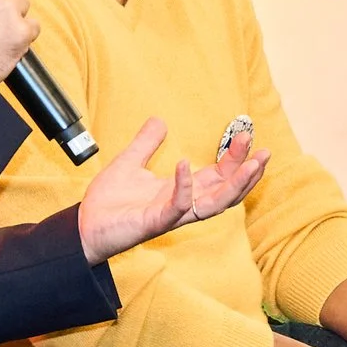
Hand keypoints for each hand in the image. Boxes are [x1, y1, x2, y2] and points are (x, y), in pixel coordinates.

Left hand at [76, 118, 269, 263]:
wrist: (83, 226)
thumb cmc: (107, 203)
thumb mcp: (129, 163)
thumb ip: (146, 144)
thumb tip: (159, 120)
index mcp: (181, 191)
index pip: (218, 176)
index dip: (234, 159)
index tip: (246, 136)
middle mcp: (183, 205)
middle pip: (226, 192)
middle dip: (247, 174)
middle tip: (263, 152)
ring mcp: (171, 215)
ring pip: (214, 205)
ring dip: (234, 185)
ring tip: (250, 165)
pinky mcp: (154, 223)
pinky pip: (177, 207)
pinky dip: (183, 186)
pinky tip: (186, 164)